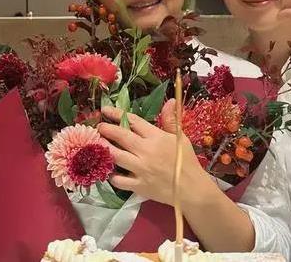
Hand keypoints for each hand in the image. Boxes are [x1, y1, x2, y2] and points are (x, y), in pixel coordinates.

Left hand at [98, 100, 214, 205]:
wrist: (192, 189)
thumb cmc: (186, 161)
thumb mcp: (180, 138)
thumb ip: (171, 119)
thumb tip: (169, 101)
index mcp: (156, 137)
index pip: (133, 121)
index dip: (117, 114)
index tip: (105, 110)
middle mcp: (145, 151)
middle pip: (120, 136)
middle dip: (106, 129)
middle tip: (99, 126)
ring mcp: (140, 169)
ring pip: (115, 156)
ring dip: (104, 148)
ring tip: (98, 143)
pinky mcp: (138, 186)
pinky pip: (119, 180)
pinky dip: (112, 176)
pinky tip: (110, 171)